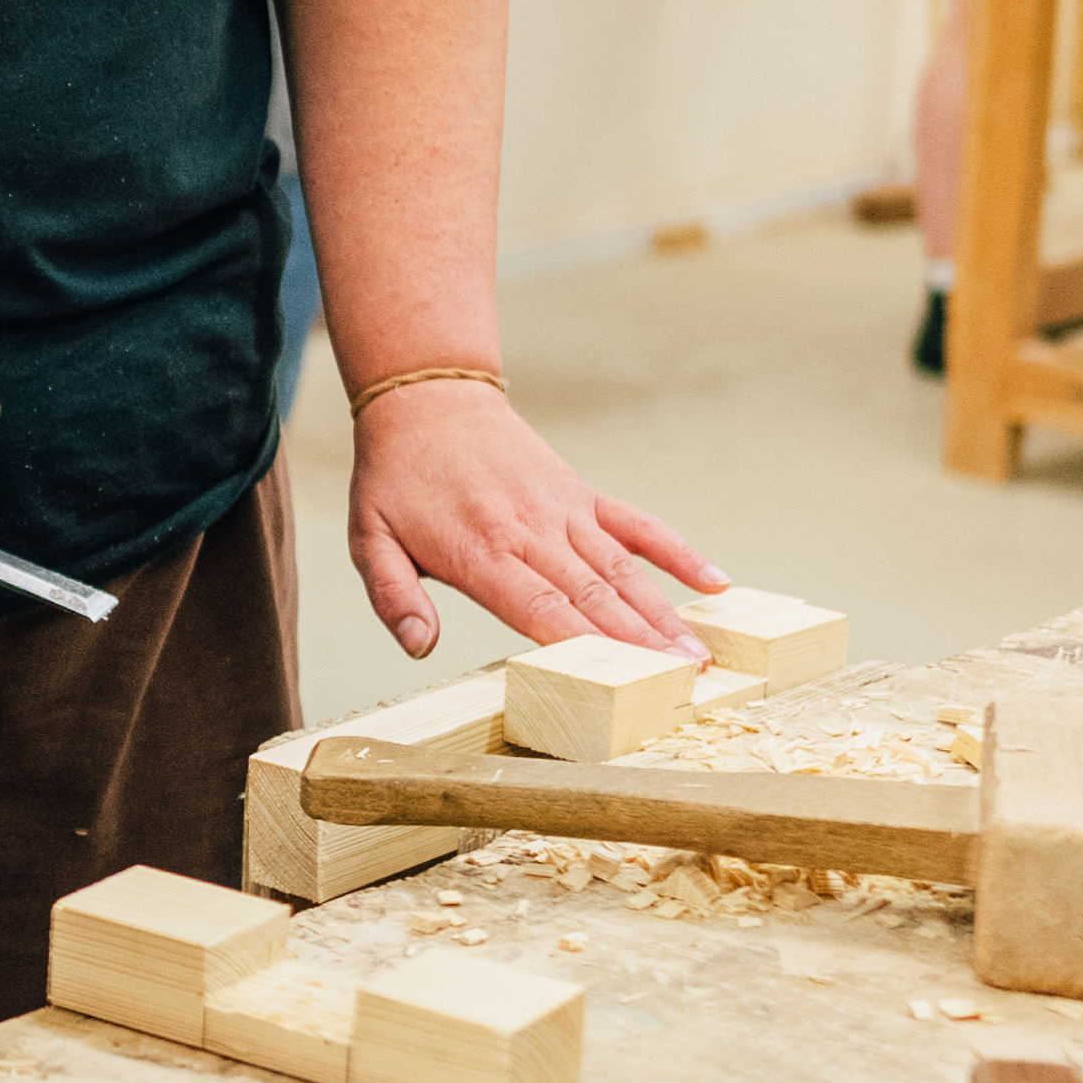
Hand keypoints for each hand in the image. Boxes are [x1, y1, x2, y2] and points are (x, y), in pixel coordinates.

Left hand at [343, 382, 723, 665]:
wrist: (428, 401)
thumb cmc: (396, 479)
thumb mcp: (369, 540)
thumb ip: (394, 598)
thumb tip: (417, 647)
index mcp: (482, 552)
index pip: (543, 609)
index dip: (587, 646)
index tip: (625, 680)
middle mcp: (532, 532)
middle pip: (595, 596)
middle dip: (643, 643)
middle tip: (686, 682)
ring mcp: (564, 511)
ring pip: (623, 568)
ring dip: (664, 613)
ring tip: (701, 653)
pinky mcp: (581, 494)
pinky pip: (637, 524)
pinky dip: (676, 552)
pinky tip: (713, 583)